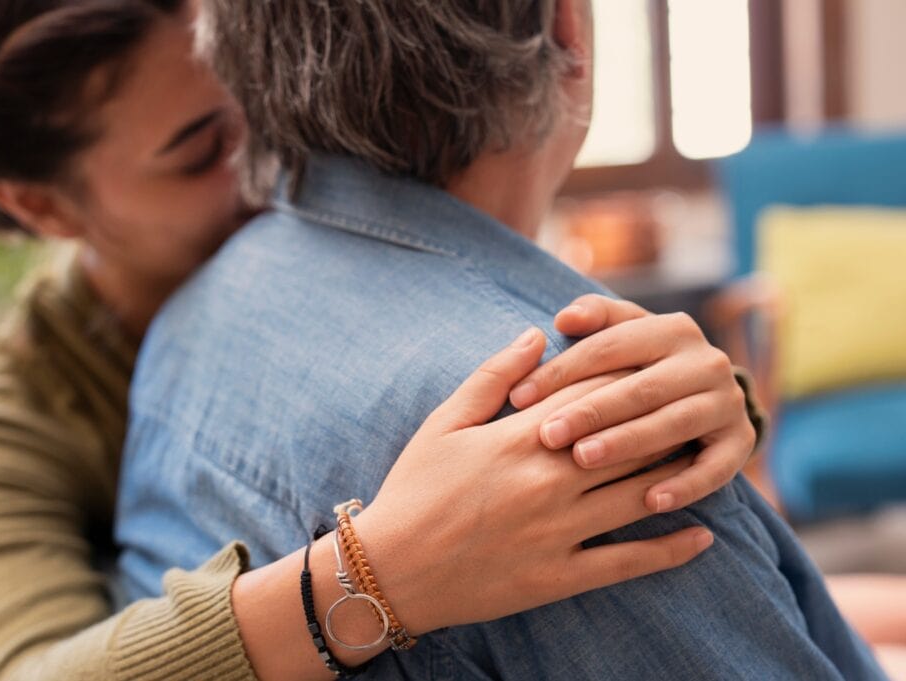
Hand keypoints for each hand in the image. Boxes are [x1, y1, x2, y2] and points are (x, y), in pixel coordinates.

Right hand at [355, 327, 713, 634]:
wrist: (391, 570)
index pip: (592, 394)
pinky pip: (628, 561)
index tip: (655, 363)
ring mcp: (558, 530)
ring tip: (705, 457)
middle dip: (664, 417)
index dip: (629, 375)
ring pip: (639, 493)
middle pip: (627, 439)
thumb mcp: (443, 422)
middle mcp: (548, 480)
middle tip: (697, 403)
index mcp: (520, 437)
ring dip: (678, 473)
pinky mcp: (560, 575)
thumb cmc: (413, 488)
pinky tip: (701, 535)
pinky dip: (670, 548)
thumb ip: (492, 377)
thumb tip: (535, 335)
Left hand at [509, 295, 756, 513]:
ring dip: (628, 443)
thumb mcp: (621, 334)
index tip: (518, 397)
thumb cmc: (640, 366)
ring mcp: (727, 402)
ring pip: (673, 424)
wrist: (707, 396)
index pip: (608, 347)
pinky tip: (649, 502)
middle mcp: (705, 361)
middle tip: (548, 435)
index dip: (561, 371)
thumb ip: (593, 319)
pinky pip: (715, 468)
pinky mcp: (740, 443)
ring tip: (584, 460)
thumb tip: (564, 317)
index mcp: (670, 329)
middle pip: (640, 387)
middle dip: (591, 412)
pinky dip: (685, 485)